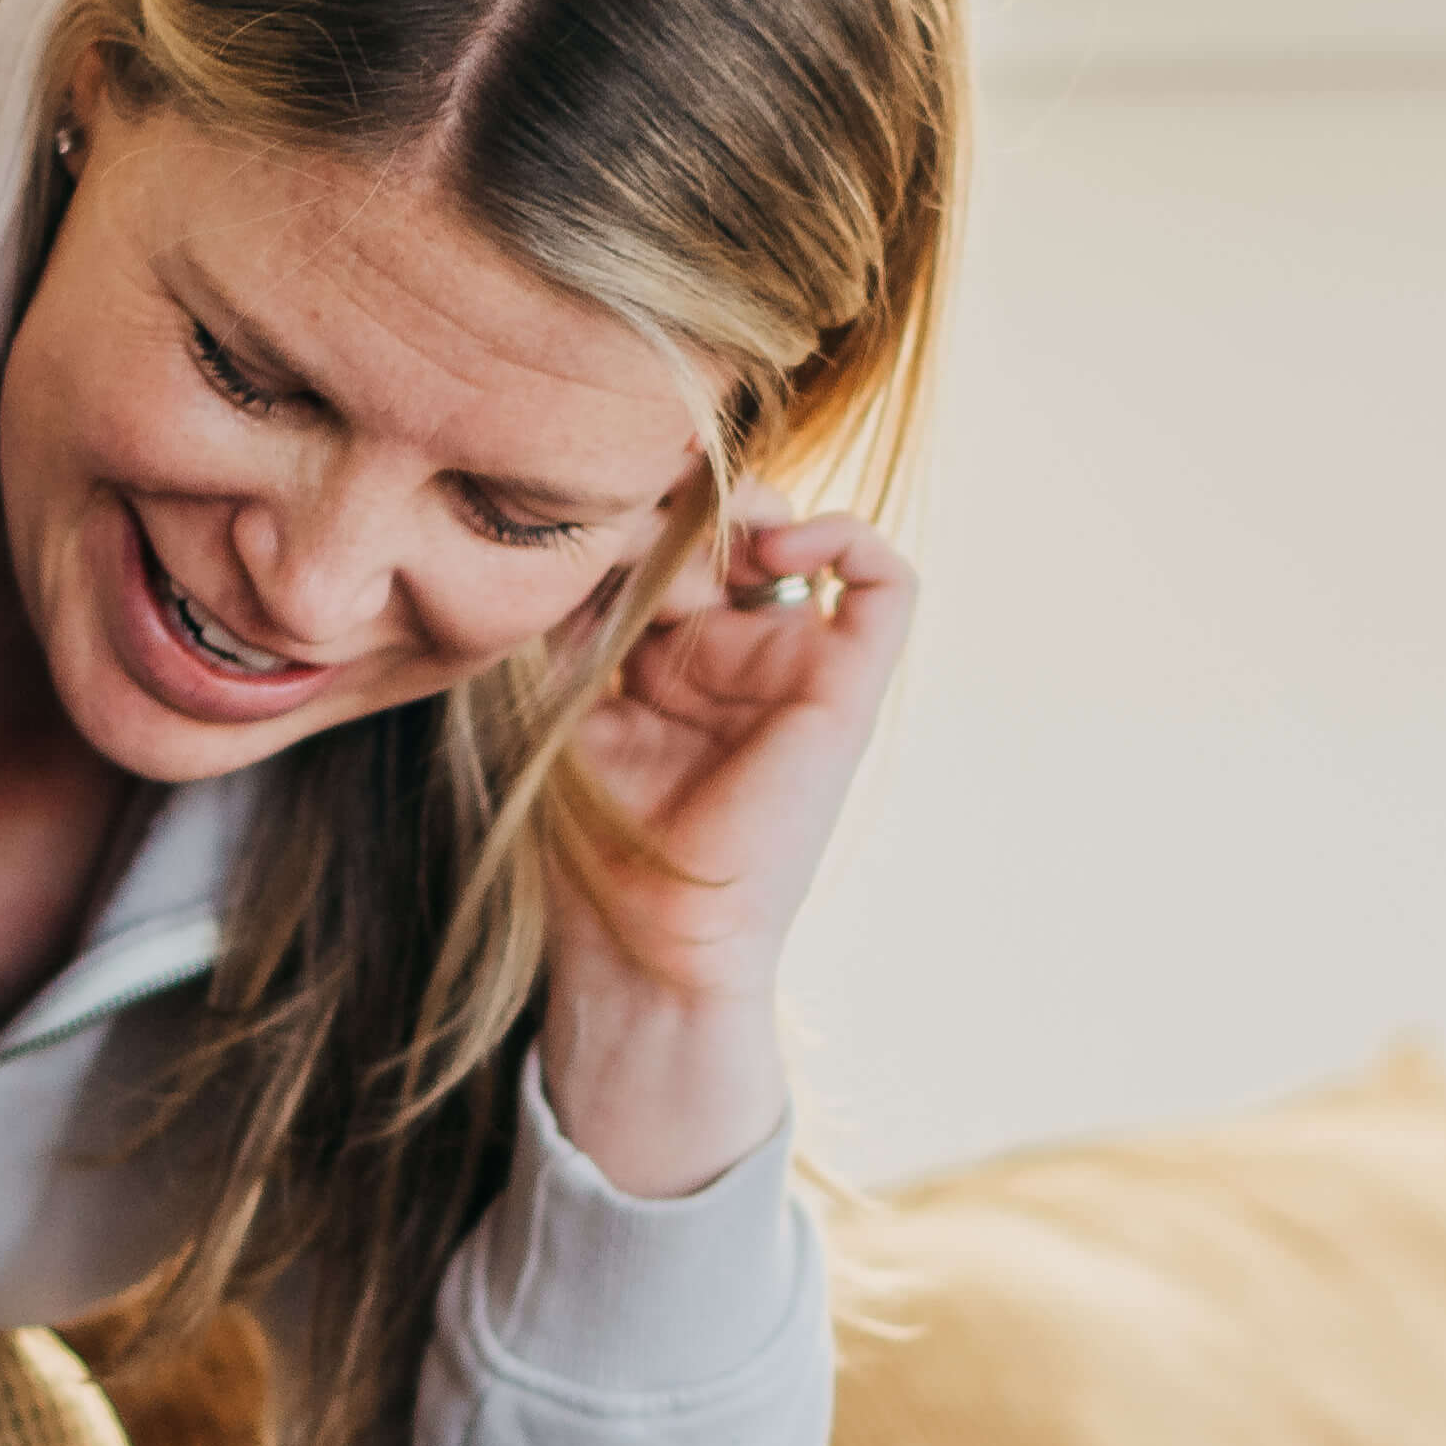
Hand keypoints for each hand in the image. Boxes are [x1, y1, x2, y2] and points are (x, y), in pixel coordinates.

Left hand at [533, 514, 914, 1203]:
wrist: (643, 935)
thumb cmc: (591, 839)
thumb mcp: (561, 693)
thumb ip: (580, 604)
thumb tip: (594, 519)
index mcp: (669, 657)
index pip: (667, 538)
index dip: (630, 516)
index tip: (584, 537)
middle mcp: (739, 654)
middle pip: (728, 524)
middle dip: (678, 509)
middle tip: (632, 539)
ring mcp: (796, 669)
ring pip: (792, 532)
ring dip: (740, 519)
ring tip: (690, 558)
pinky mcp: (849, 692)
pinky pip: (885, 583)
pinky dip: (845, 535)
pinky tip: (777, 545)